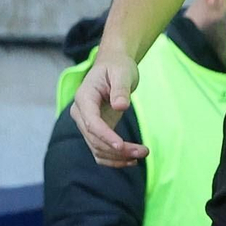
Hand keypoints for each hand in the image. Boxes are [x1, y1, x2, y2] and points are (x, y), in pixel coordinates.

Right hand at [69, 51, 148, 166]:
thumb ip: (120, 89)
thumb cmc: (118, 67)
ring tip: (142, 154)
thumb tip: (120, 106)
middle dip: (118, 149)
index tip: (121, 146)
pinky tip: (131, 159)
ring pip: (97, 149)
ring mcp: (86, 124)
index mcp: (84, 97)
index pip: (92, 122)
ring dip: (118, 157)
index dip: (105, 136)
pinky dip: (114, 159)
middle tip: (144, 151)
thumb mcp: (122, 72)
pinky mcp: (95, 131)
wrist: (113, 66)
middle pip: (94, 139)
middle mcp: (80, 113)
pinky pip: (100, 151)